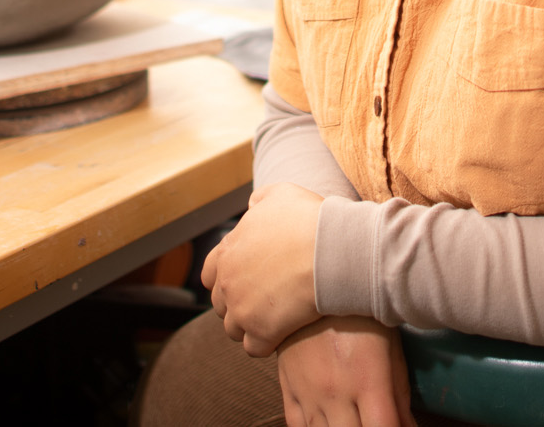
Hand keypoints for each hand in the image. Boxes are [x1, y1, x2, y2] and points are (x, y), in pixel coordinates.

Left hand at [202, 182, 323, 353]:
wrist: (333, 250)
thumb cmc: (311, 220)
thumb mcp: (281, 195)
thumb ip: (260, 201)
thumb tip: (252, 206)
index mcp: (228, 251)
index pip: (210, 274)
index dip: (227, 278)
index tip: (247, 280)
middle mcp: (228, 282)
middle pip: (221, 304)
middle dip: (238, 303)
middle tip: (263, 300)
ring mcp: (242, 309)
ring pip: (233, 329)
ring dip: (249, 325)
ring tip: (273, 319)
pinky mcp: (262, 332)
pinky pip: (254, 347)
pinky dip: (266, 343)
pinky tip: (282, 333)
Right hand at [277, 316, 417, 426]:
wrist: (315, 284)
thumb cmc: (361, 315)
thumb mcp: (391, 350)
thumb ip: (400, 396)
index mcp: (368, 381)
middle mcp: (336, 392)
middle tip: (374, 421)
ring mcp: (309, 393)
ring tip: (353, 420)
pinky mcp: (289, 389)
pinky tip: (328, 424)